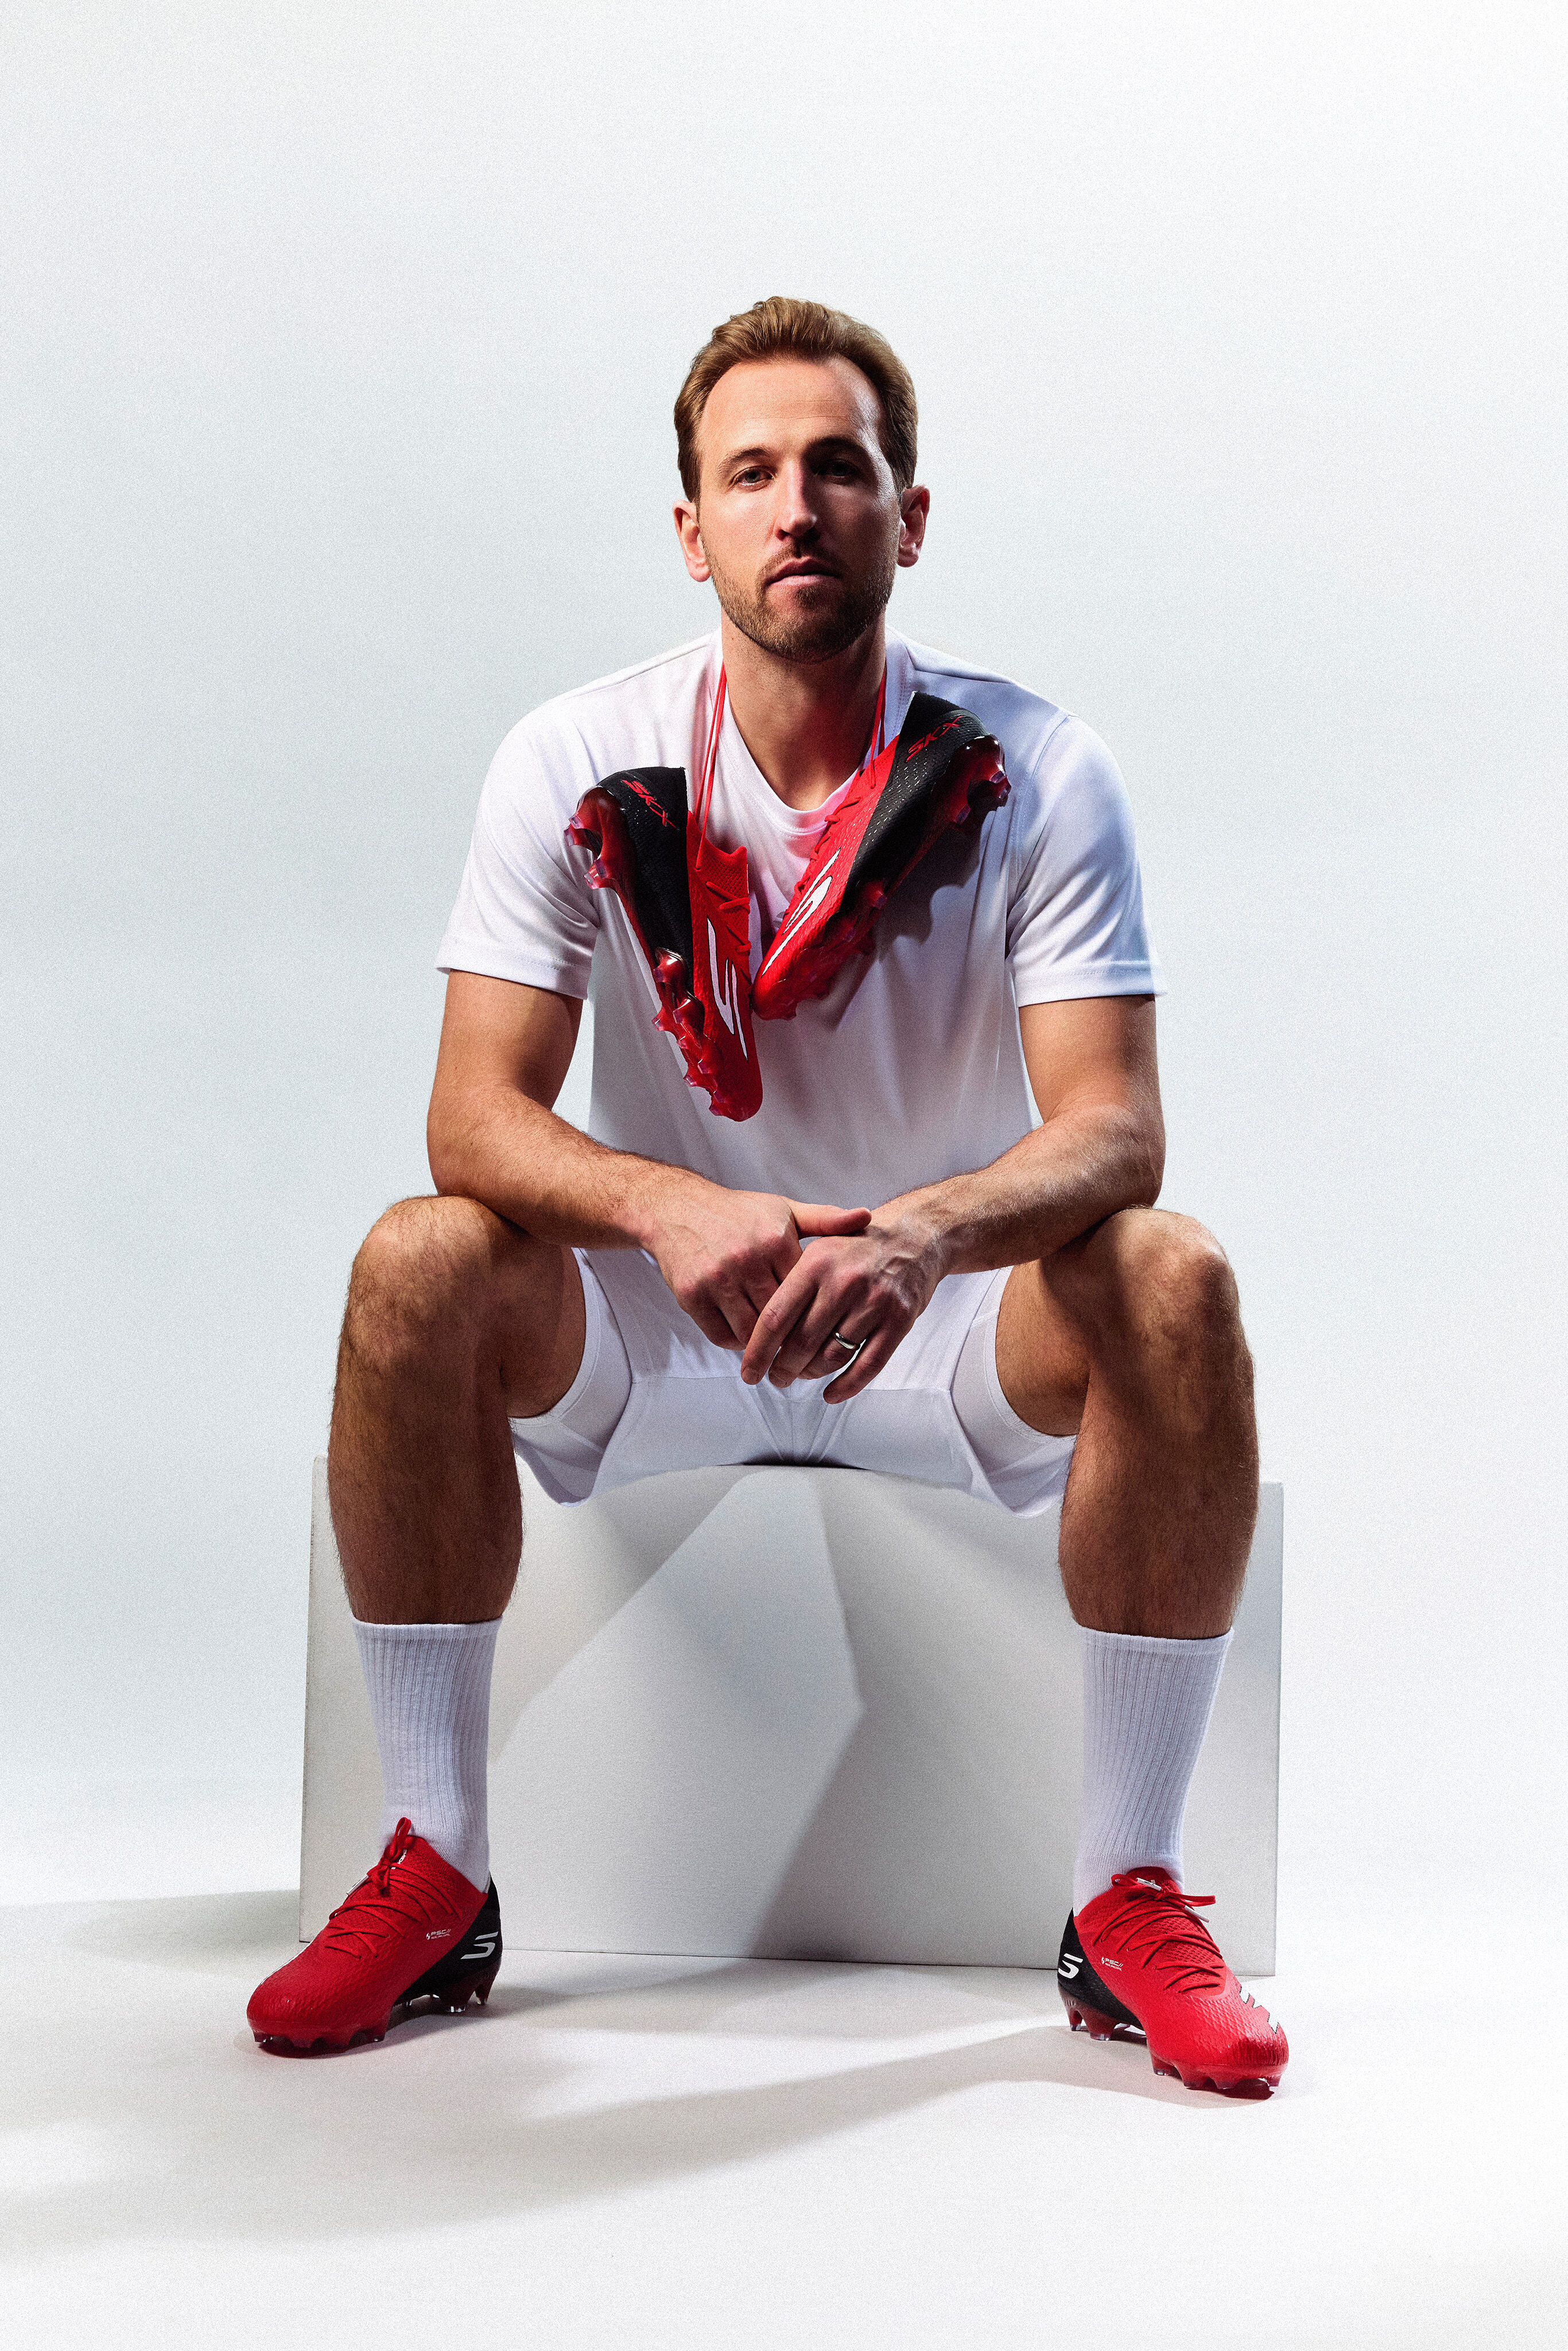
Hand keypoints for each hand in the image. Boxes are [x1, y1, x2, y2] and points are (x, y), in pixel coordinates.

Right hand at [644, 1175, 871, 1349]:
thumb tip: (867, 1217)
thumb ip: (825, 1220)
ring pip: (750, 1332)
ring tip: (775, 1351)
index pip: (806, 1293)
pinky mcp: (691, 1295)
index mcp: (774, 1240)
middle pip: (780, 1318)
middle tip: (803, 1354)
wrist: (677, 1208)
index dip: (815, 1314)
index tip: (823, 1328)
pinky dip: (734, 1342)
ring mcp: (716, 1279)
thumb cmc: (738, 1213)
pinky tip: (744, 1337)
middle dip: (792, 1338)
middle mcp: (746, 1259)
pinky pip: (720, 1335)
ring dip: (763, 1346)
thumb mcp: (784, 1211)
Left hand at [739, 1208, 945, 1401]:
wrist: (916, 1236)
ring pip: (832, 1356)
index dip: (758, 1350)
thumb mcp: (822, 1247)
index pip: (776, 1316)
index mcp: (817, 1262)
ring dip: (812, 1375)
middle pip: (801, 1342)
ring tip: (802, 1376)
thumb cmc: (860, 1246)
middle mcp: (844, 1282)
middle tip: (775, 1377)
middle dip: (782, 1368)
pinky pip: (868, 1365)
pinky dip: (846, 1386)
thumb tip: (760, 1329)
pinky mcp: (900, 1320)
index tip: (748, 1370)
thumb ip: (793, 1282)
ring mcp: (874, 1302)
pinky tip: (831, 1394)